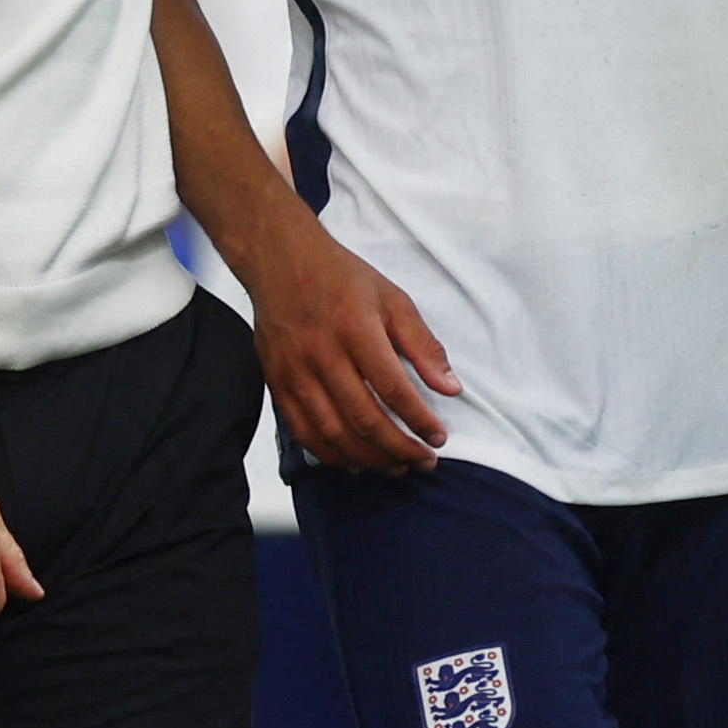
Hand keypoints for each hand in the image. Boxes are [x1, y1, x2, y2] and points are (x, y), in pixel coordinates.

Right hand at [243, 220, 456, 473]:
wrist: (279, 261)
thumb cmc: (341, 278)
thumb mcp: (393, 298)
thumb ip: (423, 345)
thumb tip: (450, 388)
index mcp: (355, 328)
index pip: (393, 388)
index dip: (419, 420)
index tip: (439, 437)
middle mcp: (322, 353)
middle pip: (363, 418)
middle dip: (399, 449)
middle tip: (424, 461)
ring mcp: (295, 371)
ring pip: (333, 433)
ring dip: (369, 458)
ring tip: (396, 466)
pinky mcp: (276, 383)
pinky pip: (303, 432)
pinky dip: (331, 454)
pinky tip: (356, 461)